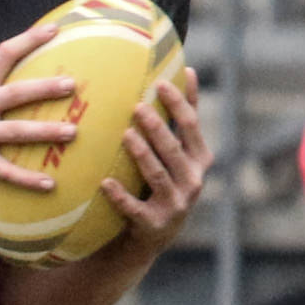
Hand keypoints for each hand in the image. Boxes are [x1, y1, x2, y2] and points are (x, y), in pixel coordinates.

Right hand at [0, 23, 76, 192]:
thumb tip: (31, 79)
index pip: (3, 54)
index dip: (29, 39)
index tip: (54, 29)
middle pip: (16, 93)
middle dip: (45, 88)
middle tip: (71, 85)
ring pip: (15, 132)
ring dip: (45, 132)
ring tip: (73, 132)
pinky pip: (5, 171)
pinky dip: (28, 179)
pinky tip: (49, 184)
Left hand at [99, 68, 211, 248]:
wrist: (151, 235)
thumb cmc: (163, 181)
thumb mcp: (178, 151)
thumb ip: (183, 117)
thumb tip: (187, 68)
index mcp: (200, 159)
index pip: (191, 126)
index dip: (179, 103)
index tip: (161, 83)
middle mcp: (193, 181)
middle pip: (174, 148)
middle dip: (157, 127)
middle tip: (137, 106)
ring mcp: (175, 205)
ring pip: (158, 175)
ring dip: (141, 154)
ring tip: (124, 134)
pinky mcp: (154, 225)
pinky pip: (134, 208)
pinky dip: (120, 195)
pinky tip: (105, 182)